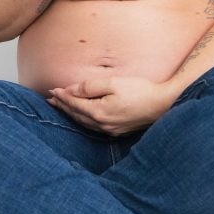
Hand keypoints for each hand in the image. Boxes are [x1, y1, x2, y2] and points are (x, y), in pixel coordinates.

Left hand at [47, 75, 173, 134]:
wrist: (162, 105)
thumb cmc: (140, 91)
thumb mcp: (114, 83)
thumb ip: (91, 86)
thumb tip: (72, 90)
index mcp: (99, 112)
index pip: (74, 103)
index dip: (63, 96)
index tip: (52, 90)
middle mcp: (102, 124)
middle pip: (76, 114)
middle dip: (63, 106)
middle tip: (51, 100)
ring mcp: (110, 129)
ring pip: (84, 122)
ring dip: (72, 113)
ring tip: (62, 107)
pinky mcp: (117, 131)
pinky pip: (94, 126)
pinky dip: (84, 119)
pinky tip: (83, 116)